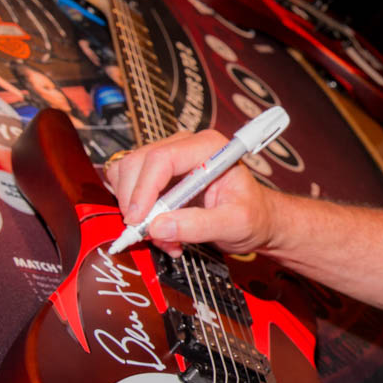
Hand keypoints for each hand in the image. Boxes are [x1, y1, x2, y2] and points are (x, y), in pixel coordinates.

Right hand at [104, 130, 274, 255]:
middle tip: (148, 234)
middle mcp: (185, 146)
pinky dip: (135, 211)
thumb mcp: (235, 224)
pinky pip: (129, 187)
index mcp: (209, 147)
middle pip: (138, 162)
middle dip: (135, 202)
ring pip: (127, 174)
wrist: (256, 220)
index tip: (139, 220)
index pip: (162, 158)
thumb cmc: (252, 216)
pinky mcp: (158, 175)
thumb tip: (158, 227)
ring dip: (135, 209)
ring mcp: (169, 158)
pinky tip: (160, 229)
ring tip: (162, 236)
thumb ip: (200, 225)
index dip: (144, 189)